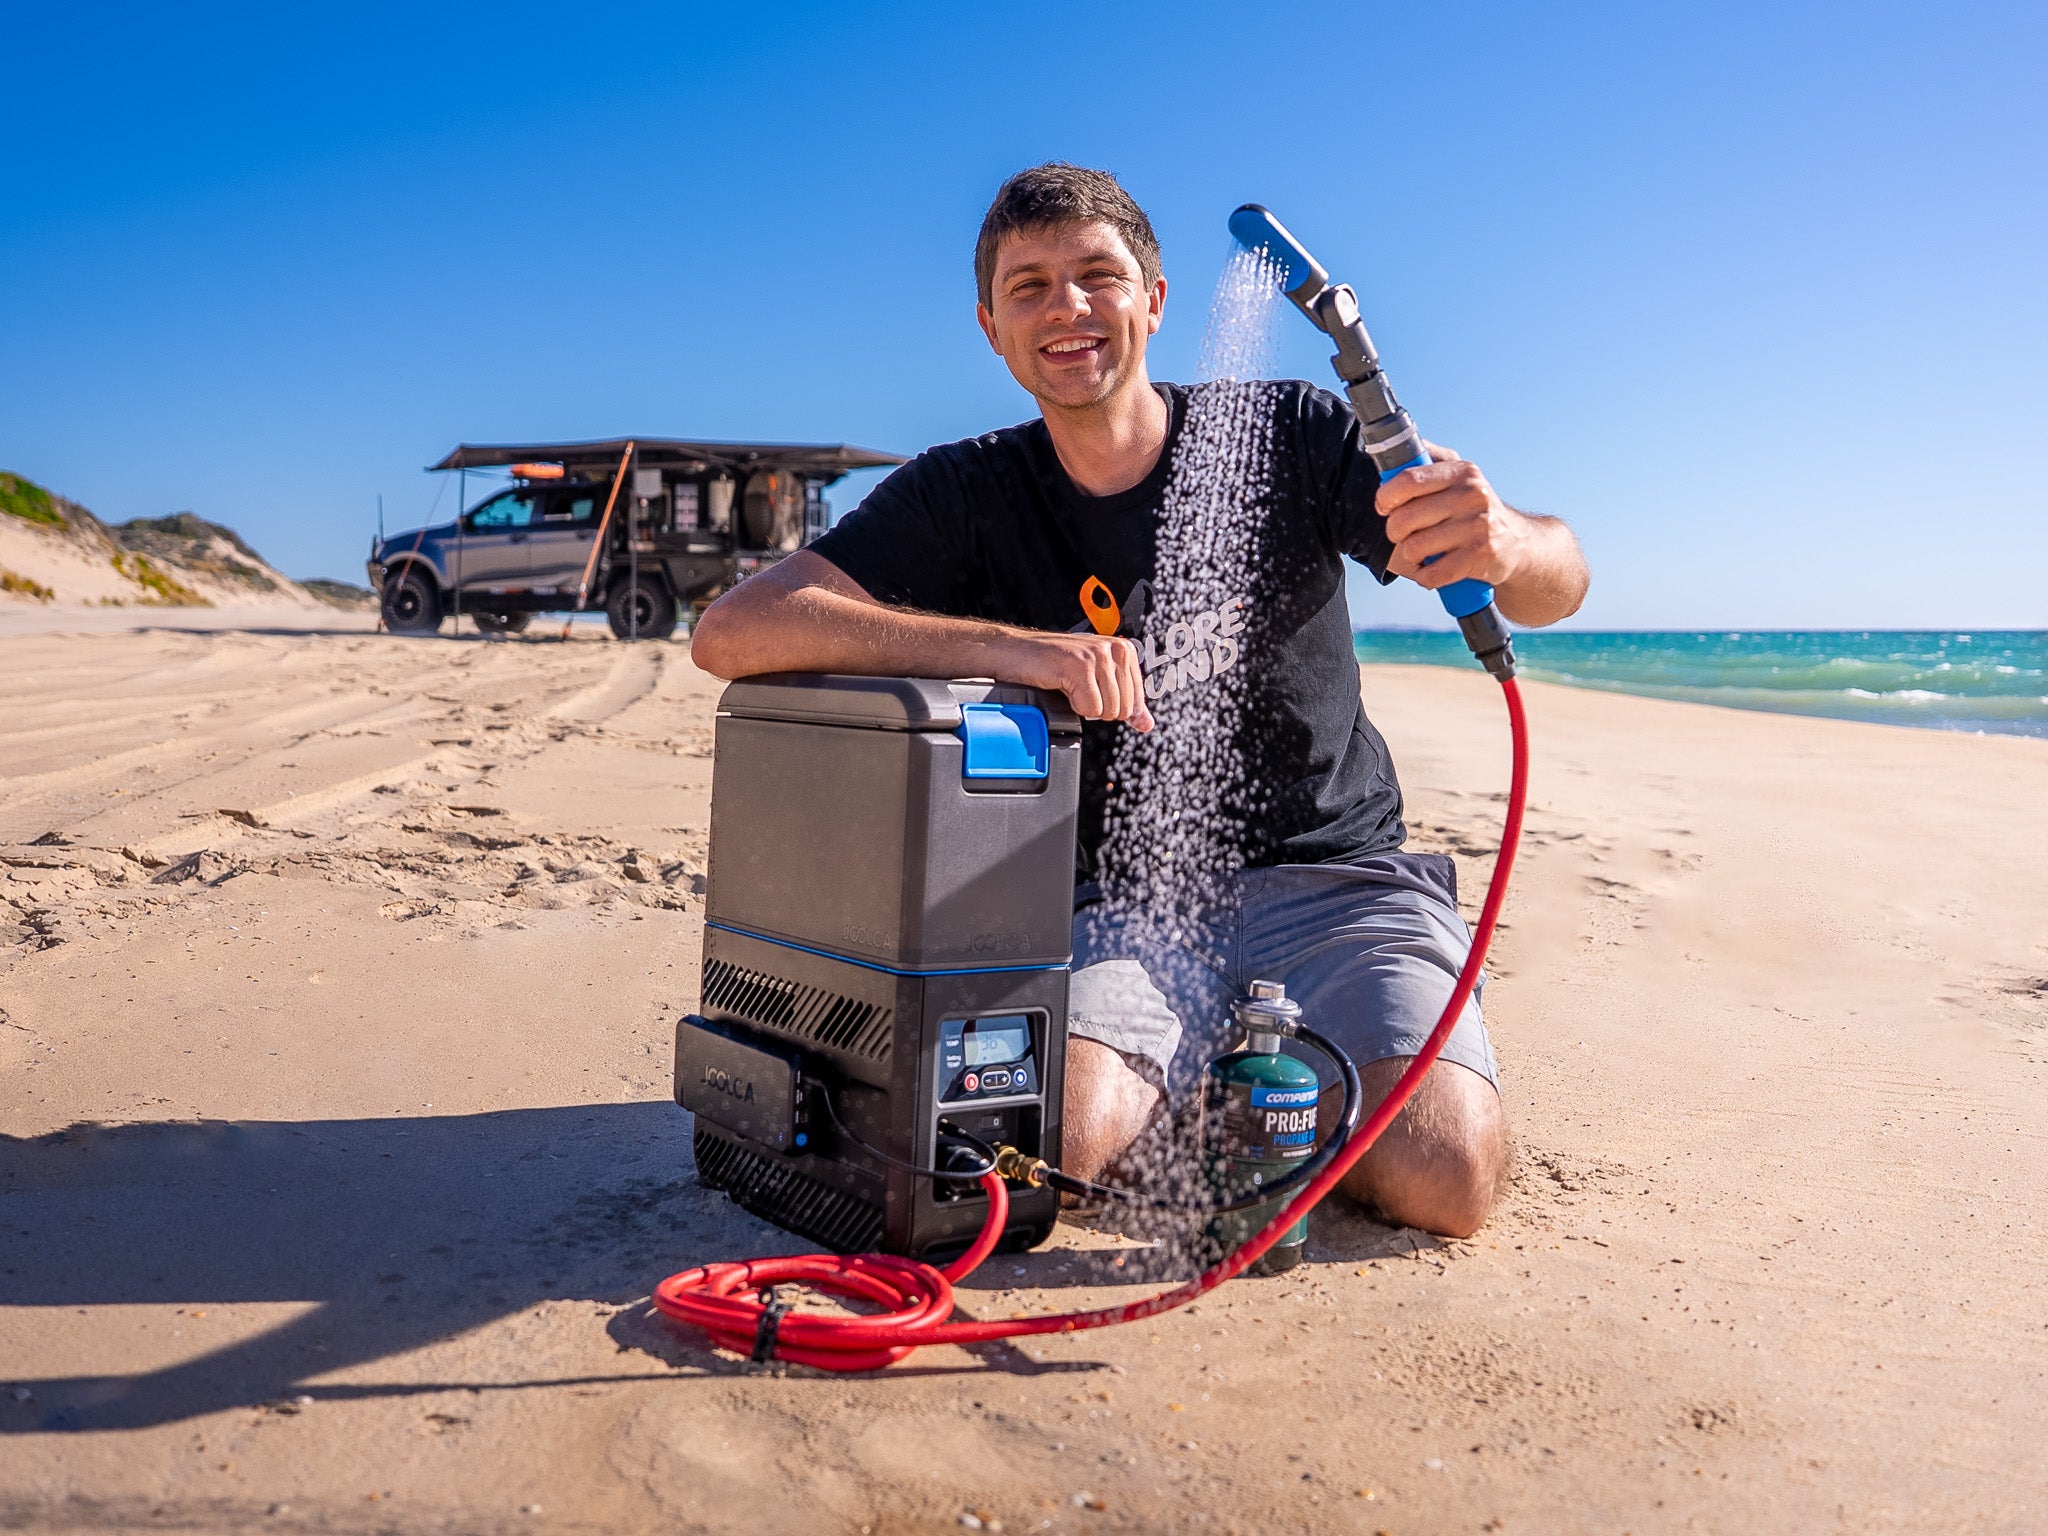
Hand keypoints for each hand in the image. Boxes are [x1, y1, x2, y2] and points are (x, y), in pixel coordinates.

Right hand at [1001, 631, 1153, 731]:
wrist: (1016, 652)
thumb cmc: (1053, 665)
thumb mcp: (1095, 681)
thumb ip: (1124, 701)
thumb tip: (1147, 724)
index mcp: (1124, 650)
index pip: (1136, 701)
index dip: (1111, 706)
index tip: (1091, 691)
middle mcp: (1115, 649)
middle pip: (1123, 709)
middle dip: (1097, 708)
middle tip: (1078, 689)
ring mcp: (1098, 656)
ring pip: (1108, 710)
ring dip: (1084, 706)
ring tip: (1070, 686)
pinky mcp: (1080, 666)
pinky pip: (1090, 708)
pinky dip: (1073, 705)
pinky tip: (1062, 686)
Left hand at [1376, 442, 1538, 591]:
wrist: (1518, 543)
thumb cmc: (1475, 510)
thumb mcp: (1460, 478)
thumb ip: (1431, 459)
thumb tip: (1401, 445)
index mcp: (1462, 472)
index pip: (1409, 480)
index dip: (1386, 496)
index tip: (1383, 506)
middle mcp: (1472, 495)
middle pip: (1405, 518)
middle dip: (1394, 531)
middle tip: (1402, 534)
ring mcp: (1479, 526)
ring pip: (1414, 548)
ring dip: (1410, 556)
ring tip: (1421, 552)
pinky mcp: (1481, 556)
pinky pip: (1431, 573)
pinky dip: (1424, 576)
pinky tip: (1431, 569)